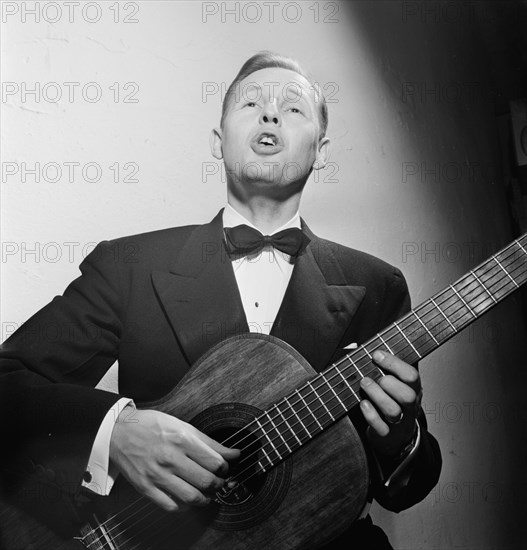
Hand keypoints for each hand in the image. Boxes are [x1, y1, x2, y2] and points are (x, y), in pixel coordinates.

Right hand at [109, 408, 239, 511]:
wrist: (119, 431)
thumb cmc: (151, 425)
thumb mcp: (183, 426)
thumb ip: (209, 443)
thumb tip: (234, 453)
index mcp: (182, 440)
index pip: (215, 462)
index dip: (225, 468)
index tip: (224, 468)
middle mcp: (170, 458)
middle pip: (206, 481)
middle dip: (218, 484)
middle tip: (219, 482)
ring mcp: (157, 475)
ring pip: (192, 497)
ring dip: (205, 499)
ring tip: (207, 493)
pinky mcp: (146, 487)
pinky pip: (171, 506)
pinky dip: (185, 506)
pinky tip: (187, 498)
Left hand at [359, 350, 421, 457]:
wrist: (397, 436)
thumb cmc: (392, 400)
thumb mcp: (395, 382)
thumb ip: (384, 366)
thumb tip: (357, 346)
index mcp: (413, 389)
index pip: (411, 375)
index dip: (394, 363)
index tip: (376, 355)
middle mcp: (410, 406)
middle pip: (408, 395)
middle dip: (389, 383)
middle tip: (373, 376)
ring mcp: (400, 421)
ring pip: (393, 411)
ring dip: (377, 395)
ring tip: (364, 384)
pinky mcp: (387, 434)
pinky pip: (381, 427)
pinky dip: (370, 414)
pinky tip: (363, 403)